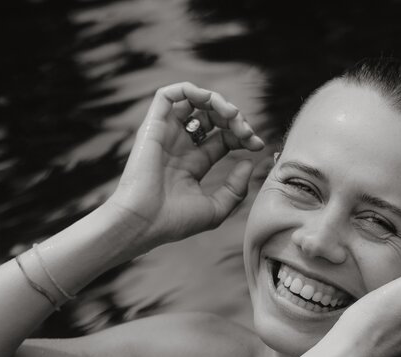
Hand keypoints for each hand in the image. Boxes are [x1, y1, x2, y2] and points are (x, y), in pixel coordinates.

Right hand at [103, 82, 264, 251]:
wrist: (144, 222)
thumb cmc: (174, 221)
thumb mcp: (215, 210)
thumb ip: (235, 189)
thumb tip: (248, 162)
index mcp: (193, 164)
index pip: (222, 138)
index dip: (242, 136)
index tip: (257, 145)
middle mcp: (180, 146)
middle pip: (212, 118)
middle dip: (235, 119)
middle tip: (247, 132)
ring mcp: (166, 135)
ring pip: (193, 101)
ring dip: (217, 102)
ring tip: (232, 116)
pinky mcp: (152, 125)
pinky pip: (168, 95)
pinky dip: (191, 90)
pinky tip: (210, 102)